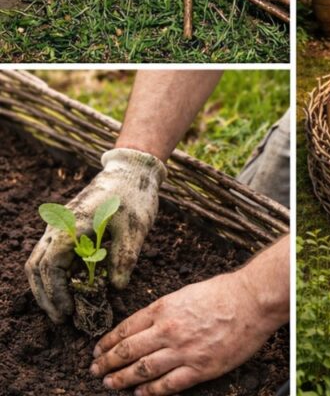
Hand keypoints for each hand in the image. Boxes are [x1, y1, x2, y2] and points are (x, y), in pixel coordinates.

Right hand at [25, 148, 165, 322]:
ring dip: (47, 286)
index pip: (50, 267)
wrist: (131, 170)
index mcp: (70, 227)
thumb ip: (124, 257)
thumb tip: (117, 288)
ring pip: (39, 261)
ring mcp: (58, 225)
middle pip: (37, 267)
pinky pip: (49, 253)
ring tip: (63, 308)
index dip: (56, 294)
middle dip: (47, 295)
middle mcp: (57, 226)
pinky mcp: (65, 226)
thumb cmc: (134, 197)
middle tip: (61, 318)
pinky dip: (54, 273)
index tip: (67, 314)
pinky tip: (70, 287)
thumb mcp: (135, 229)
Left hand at [90, 271, 278, 395]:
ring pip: (141, 370)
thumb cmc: (225, 293)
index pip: (124, 329)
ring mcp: (183, 351)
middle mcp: (167, 331)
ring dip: (121, 379)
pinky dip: (150, 391)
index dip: (107, 342)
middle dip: (106, 363)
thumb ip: (165, 309)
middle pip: (127, 352)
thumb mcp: (186, 293)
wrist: (253, 301)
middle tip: (95, 370)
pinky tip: (139, 394)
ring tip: (109, 384)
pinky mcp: (199, 368)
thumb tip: (147, 324)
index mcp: (163, 309)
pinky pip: (167, 385)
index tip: (98, 350)